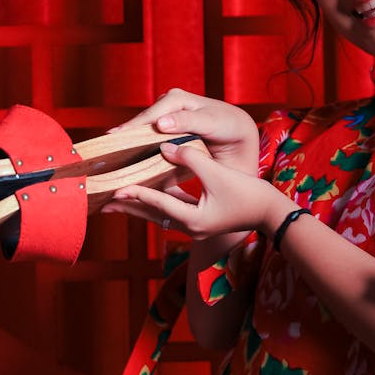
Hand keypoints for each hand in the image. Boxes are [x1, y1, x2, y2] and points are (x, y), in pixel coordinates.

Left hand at [101, 140, 290, 240]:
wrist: (271, 213)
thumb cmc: (248, 194)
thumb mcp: (218, 174)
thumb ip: (190, 158)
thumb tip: (165, 145)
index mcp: (193, 220)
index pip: (159, 204)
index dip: (137, 193)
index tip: (116, 187)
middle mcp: (190, 228)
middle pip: (152, 214)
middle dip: (129, 206)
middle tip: (103, 200)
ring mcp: (194, 227)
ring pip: (159, 214)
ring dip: (139, 205)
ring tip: (116, 199)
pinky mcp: (199, 221)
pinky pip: (170, 211)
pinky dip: (156, 202)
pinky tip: (146, 193)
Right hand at [111, 89, 259, 175]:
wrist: (240, 138)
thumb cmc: (229, 127)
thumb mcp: (213, 122)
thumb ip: (188, 121)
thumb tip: (160, 123)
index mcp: (177, 99)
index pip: (152, 115)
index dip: (134, 127)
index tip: (117, 138)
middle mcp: (166, 106)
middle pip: (142, 124)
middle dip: (125, 136)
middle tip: (104, 151)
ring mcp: (164, 121)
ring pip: (142, 133)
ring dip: (128, 145)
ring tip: (108, 159)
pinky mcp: (165, 135)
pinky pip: (147, 141)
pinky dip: (137, 151)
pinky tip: (124, 162)